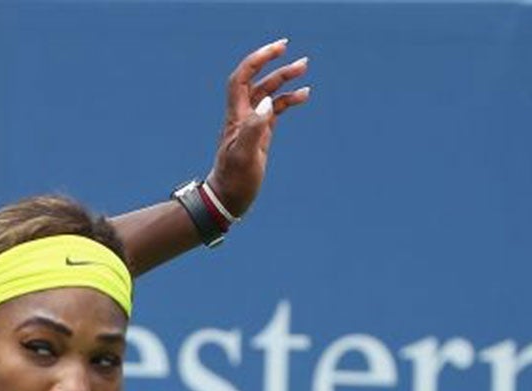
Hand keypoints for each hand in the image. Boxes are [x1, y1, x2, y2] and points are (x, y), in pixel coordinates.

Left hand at [208, 39, 312, 218]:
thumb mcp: (243, 156)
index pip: (242, 79)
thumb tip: (268, 102)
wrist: (227, 200)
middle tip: (296, 55)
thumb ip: (254, 128)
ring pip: (269, 95)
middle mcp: (242, 116)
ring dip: (285, 81)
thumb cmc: (233, 181)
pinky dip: (288, 101)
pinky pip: (275, 111)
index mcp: (236, 117)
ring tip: (304, 69)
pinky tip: (304, 95)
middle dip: (275, 66)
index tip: (277, 49)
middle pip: (258, 82)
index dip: (257, 60)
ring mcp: (252, 125)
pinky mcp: (261, 135)